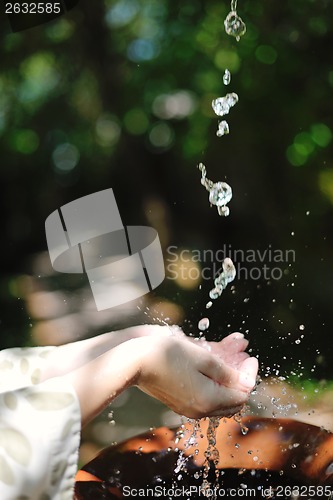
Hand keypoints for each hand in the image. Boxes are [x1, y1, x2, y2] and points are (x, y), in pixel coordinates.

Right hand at [136, 333, 257, 418]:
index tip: (250, 356)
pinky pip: (205, 396)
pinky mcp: (179, 401)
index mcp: (209, 401)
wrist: (135, 361)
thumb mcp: (203, 359)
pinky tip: (212, 365)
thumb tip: (247, 383)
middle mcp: (200, 410)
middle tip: (242, 358)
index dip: (249, 374)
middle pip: (232, 400)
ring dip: (228, 379)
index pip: (242, 394)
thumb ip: (228, 373)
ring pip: (219, 399)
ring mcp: (189, 407)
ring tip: (230, 356)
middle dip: (241, 379)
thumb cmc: (169, 355)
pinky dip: (214, 382)